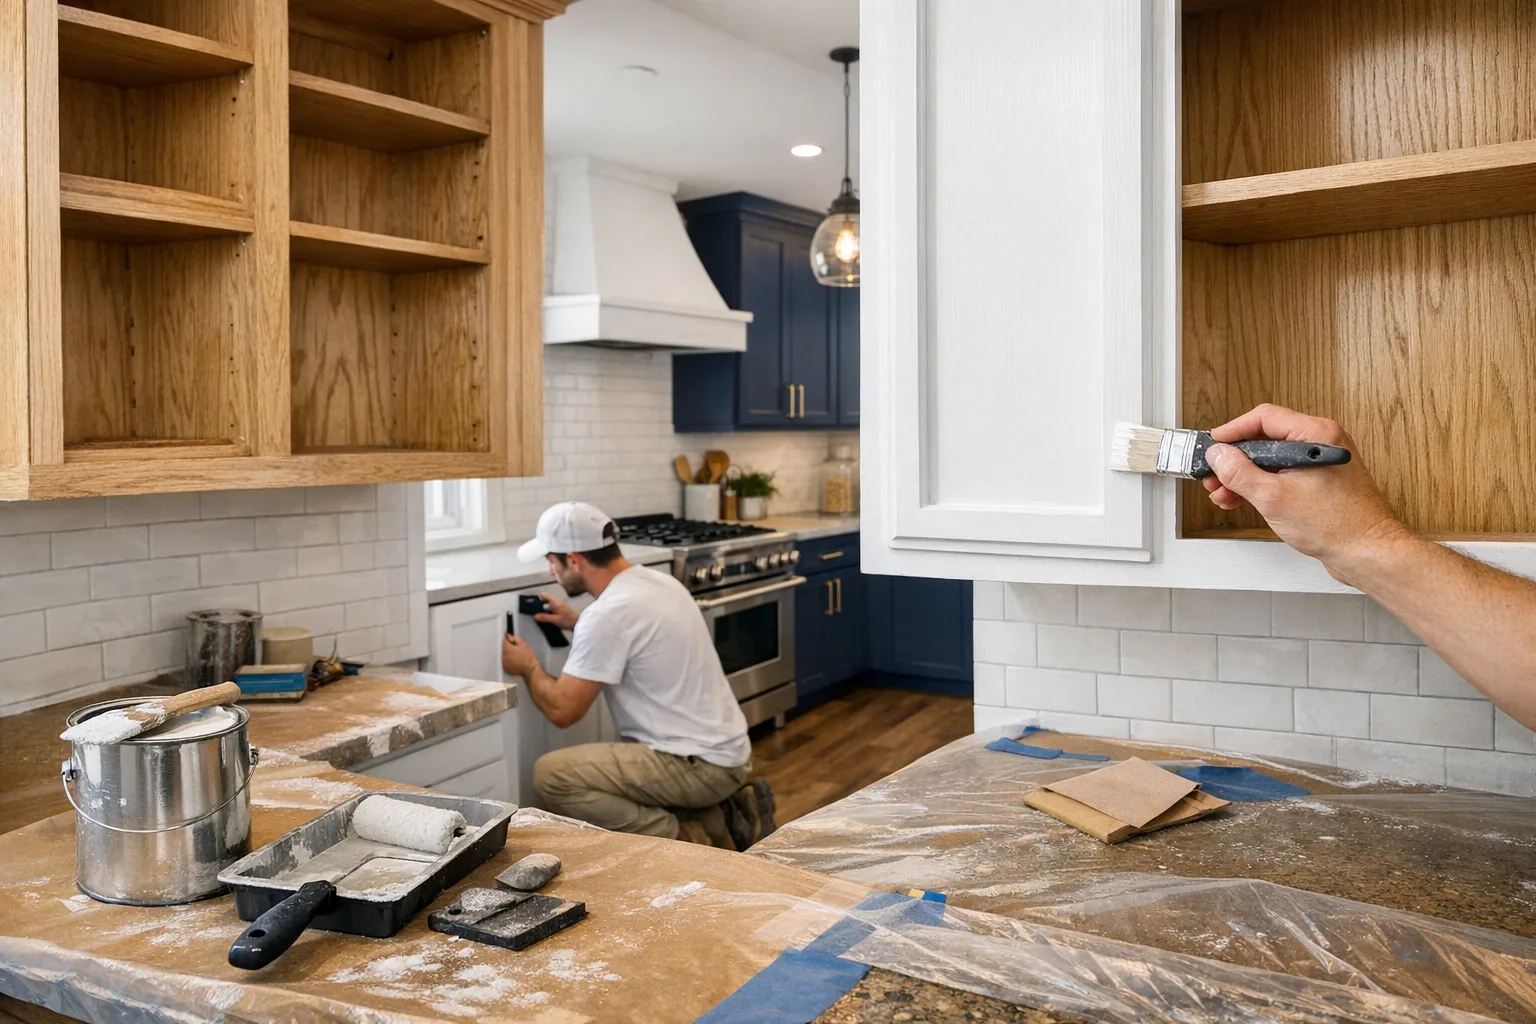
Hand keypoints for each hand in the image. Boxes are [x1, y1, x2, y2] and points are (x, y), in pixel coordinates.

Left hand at [501, 633, 540, 678]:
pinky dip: (509, 661)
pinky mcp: (506, 669)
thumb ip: (514, 638)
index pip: (504, 640)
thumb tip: (508, 635)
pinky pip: (505, 662)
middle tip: (517, 649)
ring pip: (504, 655)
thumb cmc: (528, 657)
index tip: (511, 639)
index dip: (508, 639)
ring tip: (517, 656)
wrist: (530, 669)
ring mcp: (504, 663)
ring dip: (508, 654)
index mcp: (507, 649)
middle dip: (509, 647)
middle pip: (504, 648)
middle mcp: (503, 656)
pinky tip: (515, 661)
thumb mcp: (523, 644)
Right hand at [534, 593, 579, 629]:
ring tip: (537, 616)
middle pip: (544, 600)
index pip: (543, 595)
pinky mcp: (559, 610)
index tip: (531, 602)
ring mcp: (557, 606)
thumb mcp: (555, 619)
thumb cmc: (569, 620)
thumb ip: (545, 617)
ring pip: (546, 605)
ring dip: (542, 610)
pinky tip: (544, 618)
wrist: (578, 623)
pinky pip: (550, 609)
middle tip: (532, 611)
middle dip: (538, 605)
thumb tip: (535, 616)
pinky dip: (546, 612)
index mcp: (555, 602)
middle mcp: (556, 602)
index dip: (536, 598)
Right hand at [1202, 404, 1407, 581]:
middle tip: (1215, 474)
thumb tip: (1219, 456)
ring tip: (1224, 492)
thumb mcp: (1274, 497)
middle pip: (1266, 439)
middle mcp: (1322, 443)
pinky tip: (1244, 498)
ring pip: (1273, 459)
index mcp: (1317, 435)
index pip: (1264, 418)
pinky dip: (1262, 485)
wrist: (1367, 552)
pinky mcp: (1321, 481)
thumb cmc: (1338, 525)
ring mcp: (1322, 463)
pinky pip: (1284, 474)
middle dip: (1235, 460)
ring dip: (1245, 475)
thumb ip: (1239, 472)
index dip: (1233, 431)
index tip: (1213, 445)